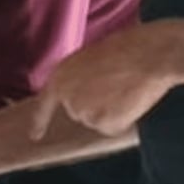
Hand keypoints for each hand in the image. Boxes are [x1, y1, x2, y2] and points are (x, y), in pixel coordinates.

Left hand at [28, 23, 178, 139]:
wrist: (148, 55)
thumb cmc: (128, 47)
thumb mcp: (93, 57)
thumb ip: (81, 77)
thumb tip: (87, 90)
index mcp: (61, 75)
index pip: (45, 103)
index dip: (40, 121)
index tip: (34, 137)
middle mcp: (67, 97)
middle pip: (80, 112)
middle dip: (97, 104)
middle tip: (118, 84)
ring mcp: (84, 112)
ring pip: (99, 121)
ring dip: (113, 111)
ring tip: (127, 89)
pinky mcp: (102, 124)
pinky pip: (114, 128)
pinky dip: (125, 120)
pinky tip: (132, 101)